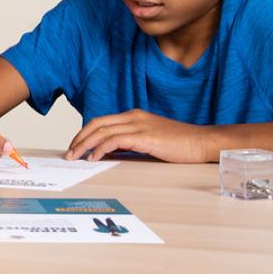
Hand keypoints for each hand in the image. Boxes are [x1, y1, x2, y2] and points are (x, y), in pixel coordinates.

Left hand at [64, 109, 213, 162]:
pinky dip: (101, 148)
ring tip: (75, 157)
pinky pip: (115, 140)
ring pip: (102, 131)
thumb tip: (110, 153)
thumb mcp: (150, 139)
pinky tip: (94, 158)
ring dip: (85, 145)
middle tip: (69, 153)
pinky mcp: (145, 137)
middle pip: (96, 124)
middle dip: (79, 138)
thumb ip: (131, 142)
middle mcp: (133, 117)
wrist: (203, 142)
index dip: (85, 133)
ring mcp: (139, 125)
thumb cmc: (180, 144)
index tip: (75, 146)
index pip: (101, 121)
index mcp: (133, 116)